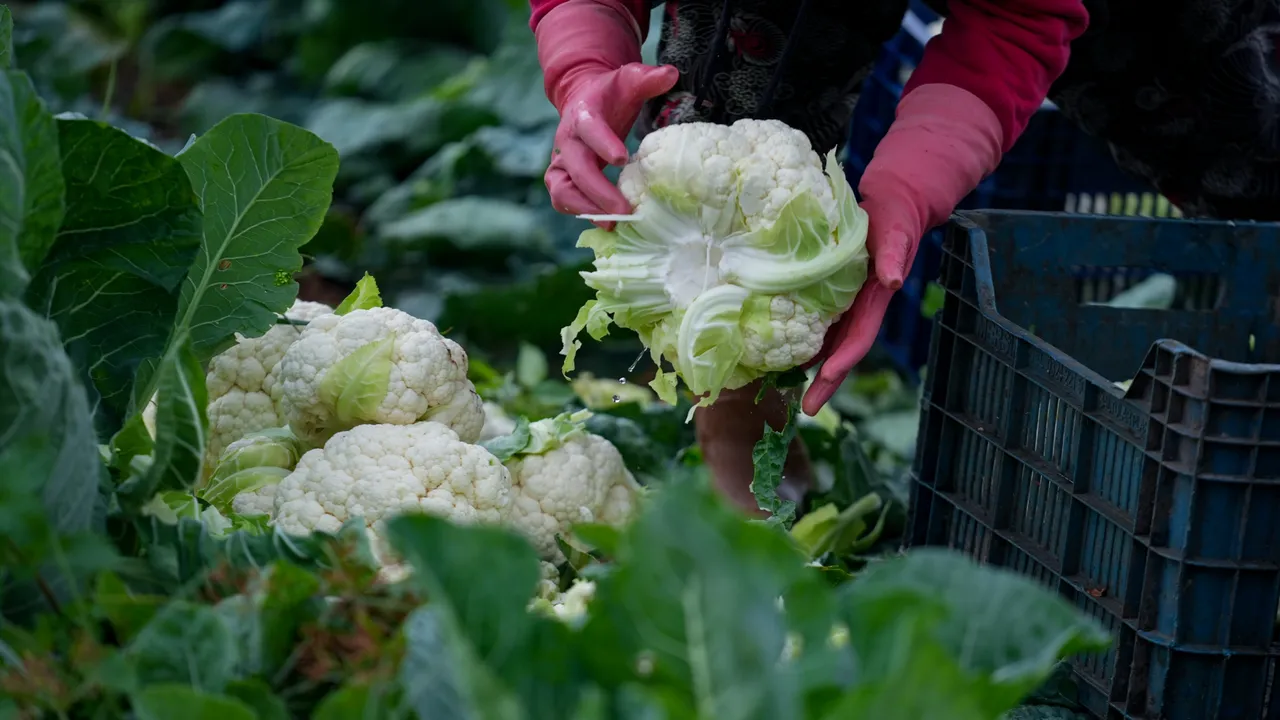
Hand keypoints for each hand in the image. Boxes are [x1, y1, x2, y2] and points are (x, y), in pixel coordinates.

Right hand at [545, 63, 677, 228]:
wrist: (585, 100)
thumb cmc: (611, 95)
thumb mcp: (628, 81)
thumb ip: (647, 78)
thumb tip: (671, 73)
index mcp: (582, 113)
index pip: (589, 129)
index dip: (603, 144)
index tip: (623, 159)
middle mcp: (566, 139)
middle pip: (575, 168)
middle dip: (597, 190)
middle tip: (624, 209)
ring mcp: (561, 161)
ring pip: (561, 188)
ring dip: (584, 208)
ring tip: (610, 224)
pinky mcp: (563, 177)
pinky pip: (563, 199)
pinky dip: (580, 213)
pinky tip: (604, 224)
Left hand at [801, 189, 920, 416]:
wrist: (891, 205)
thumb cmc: (894, 219)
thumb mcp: (896, 233)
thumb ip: (895, 255)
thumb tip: (893, 280)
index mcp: (874, 301)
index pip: (859, 337)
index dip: (844, 359)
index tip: (825, 376)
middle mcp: (859, 309)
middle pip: (842, 353)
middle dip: (827, 383)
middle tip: (807, 409)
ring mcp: (846, 305)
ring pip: (828, 345)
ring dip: (812, 370)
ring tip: (787, 392)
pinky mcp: (832, 295)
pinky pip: (816, 324)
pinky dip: (801, 342)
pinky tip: (781, 355)